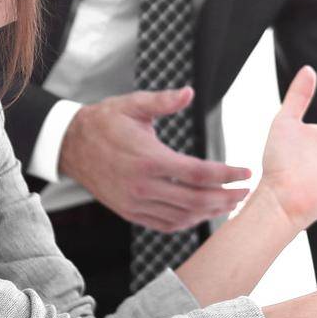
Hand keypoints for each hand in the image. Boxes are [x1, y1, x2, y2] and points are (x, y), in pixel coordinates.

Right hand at [60, 88, 251, 232]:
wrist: (71, 145)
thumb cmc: (105, 121)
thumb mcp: (133, 105)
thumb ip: (163, 101)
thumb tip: (189, 93)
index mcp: (148, 158)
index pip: (198, 173)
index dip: (226, 174)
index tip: (245, 172)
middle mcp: (142, 185)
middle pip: (195, 200)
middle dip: (225, 197)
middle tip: (245, 192)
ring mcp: (135, 203)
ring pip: (182, 217)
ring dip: (210, 212)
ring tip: (230, 203)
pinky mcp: (129, 212)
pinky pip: (165, 224)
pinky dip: (187, 222)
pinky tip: (202, 213)